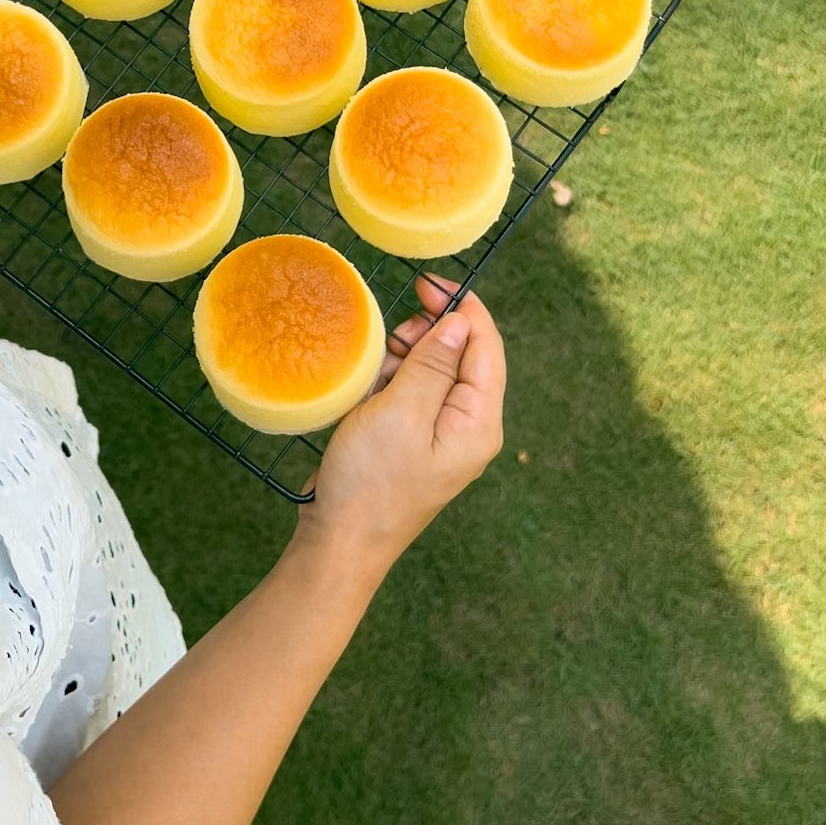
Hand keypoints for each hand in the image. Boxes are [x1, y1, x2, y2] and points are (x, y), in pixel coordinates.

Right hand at [293, 274, 505, 582]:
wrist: (340, 542)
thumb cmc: (371, 480)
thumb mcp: (400, 412)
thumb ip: (434, 363)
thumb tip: (459, 323)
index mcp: (479, 422)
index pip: (486, 346)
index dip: (461, 308)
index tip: (424, 282)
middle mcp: (469, 427)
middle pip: (460, 355)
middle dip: (424, 339)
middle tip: (389, 347)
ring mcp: (441, 436)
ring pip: (430, 371)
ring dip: (400, 363)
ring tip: (372, 381)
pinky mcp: (413, 441)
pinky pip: (410, 394)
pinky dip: (388, 384)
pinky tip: (366, 396)